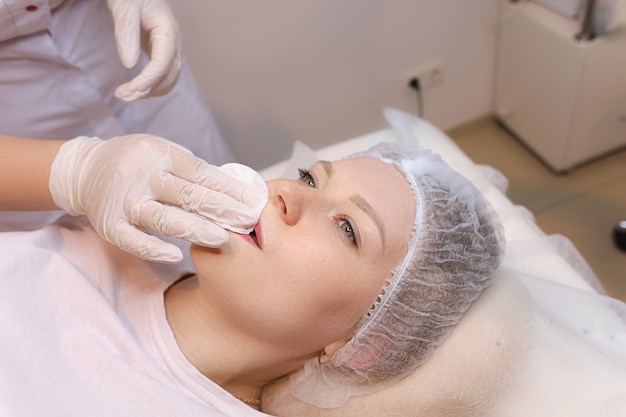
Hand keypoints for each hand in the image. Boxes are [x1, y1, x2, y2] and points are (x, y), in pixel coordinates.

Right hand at [49, 135, 267, 262]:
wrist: (84, 170)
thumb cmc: (137, 162)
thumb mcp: (163, 152)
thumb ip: (192, 170)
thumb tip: (234, 190)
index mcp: (159, 154)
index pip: (201, 173)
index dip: (229, 188)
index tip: (253, 201)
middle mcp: (141, 176)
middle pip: (187, 195)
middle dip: (222, 209)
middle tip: (248, 221)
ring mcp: (123, 201)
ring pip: (163, 218)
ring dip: (195, 229)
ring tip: (223, 239)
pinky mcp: (109, 224)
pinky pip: (132, 240)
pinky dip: (154, 249)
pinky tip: (177, 255)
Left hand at [108, 0, 181, 101]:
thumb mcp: (125, 6)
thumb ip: (126, 32)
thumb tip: (129, 64)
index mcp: (168, 30)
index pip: (163, 64)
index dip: (146, 81)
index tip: (126, 92)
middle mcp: (175, 43)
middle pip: (169, 76)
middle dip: (146, 90)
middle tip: (120, 96)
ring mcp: (173, 50)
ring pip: (169, 81)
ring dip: (149, 92)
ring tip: (124, 94)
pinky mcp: (165, 55)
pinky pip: (164, 78)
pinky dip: (151, 88)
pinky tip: (134, 88)